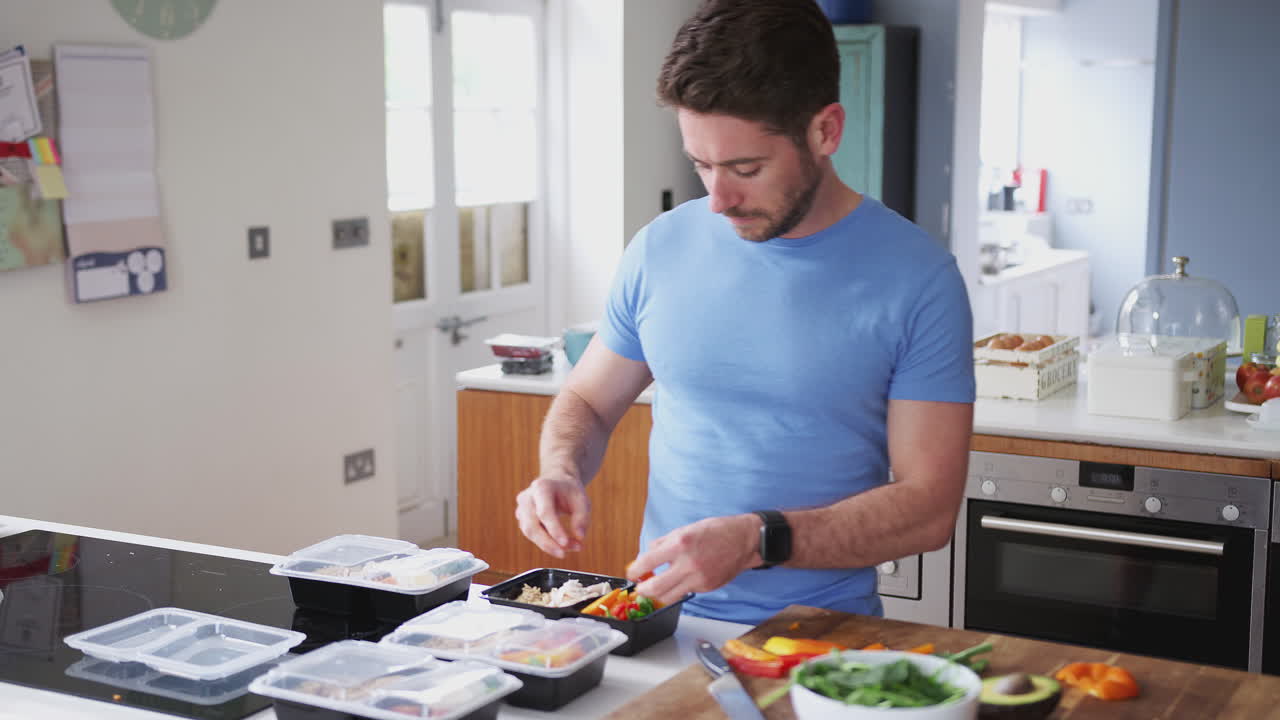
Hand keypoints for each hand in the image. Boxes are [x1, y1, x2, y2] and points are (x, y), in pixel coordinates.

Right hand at [515, 475, 590, 558]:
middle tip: (564, 554)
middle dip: (547, 543)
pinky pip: (531, 534)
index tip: (565, 544)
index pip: (544, 512)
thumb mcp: (582, 500)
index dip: (554, 530)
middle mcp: (527, 497)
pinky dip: (545, 543)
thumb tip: (579, 538)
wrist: (558, 482)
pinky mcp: (522, 518)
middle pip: (531, 525)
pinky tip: (560, 545)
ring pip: (529, 532)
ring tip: (569, 548)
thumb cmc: (570, 492)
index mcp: (542, 487)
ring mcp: (521, 508)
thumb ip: (582, 518)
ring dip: (547, 545)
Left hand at [625, 514, 760, 606]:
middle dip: (642, 590)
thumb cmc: (715, 531)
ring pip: (668, 597)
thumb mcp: (685, 529)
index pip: (646, 562)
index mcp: (679, 544)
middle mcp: (688, 563)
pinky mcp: (707, 587)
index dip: (634, 571)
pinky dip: (678, 589)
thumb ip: (663, 544)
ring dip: (657, 595)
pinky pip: (685, 593)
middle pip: (654, 588)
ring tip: (655, 588)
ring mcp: (698, 578)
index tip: (632, 573)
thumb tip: (645, 558)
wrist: (743, 540)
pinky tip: (680, 581)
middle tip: (640, 587)